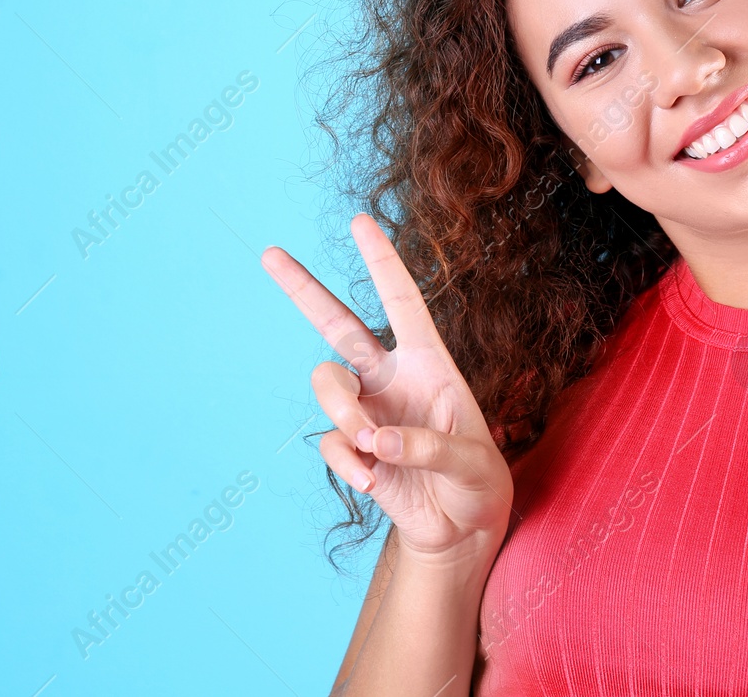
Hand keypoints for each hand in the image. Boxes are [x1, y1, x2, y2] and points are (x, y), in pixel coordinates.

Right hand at [261, 213, 514, 565]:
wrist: (461, 527)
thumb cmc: (477, 481)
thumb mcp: (472, 462)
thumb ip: (428, 445)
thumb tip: (374, 438)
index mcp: (428, 362)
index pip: (401, 302)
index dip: (382, 262)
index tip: (361, 220)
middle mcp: (389, 377)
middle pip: (336, 324)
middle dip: (303, 289)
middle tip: (270, 253)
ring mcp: (365, 410)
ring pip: (326, 384)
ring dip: (343, 412)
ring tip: (375, 448)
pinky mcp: (351, 449)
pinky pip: (331, 443)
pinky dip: (349, 464)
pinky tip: (373, 482)